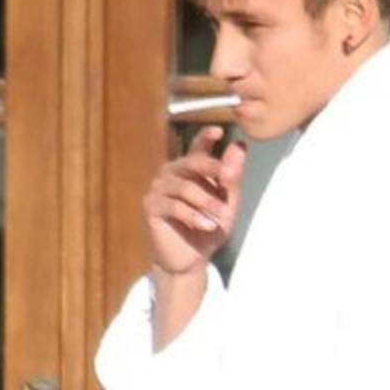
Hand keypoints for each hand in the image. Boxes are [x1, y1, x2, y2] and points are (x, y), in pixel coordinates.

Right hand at [142, 125, 246, 276]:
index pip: (198, 147)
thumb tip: (239, 146)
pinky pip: (173, 205)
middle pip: (192, 162)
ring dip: (206, 202)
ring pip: (184, 187)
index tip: (218, 130)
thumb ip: (231, 176)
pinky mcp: (150, 206)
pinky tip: (206, 225)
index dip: (206, 136)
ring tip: (220, 218)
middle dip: (213, 169)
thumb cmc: (209, 227)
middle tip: (229, 178)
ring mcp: (159, 188)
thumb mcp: (227, 203)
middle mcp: (172, 173)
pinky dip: (193, 216)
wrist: (192, 259)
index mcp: (191, 169)